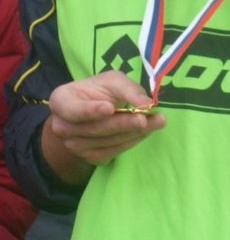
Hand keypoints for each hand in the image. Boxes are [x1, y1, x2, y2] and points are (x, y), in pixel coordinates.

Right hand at [42, 71, 165, 180]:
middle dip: (123, 123)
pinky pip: (113, 151)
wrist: (94, 111)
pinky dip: (132, 141)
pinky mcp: (90, 157)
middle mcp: (62, 127)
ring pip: (107, 141)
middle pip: (95, 128)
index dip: (90, 110)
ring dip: (134, 132)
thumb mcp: (112, 81)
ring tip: (157, 121)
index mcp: (61, 101)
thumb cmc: (100, 91)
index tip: (109, 108)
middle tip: (146, 118)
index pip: (73, 109)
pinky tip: (146, 131)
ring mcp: (75, 146)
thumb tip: (146, 103)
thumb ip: (128, 89)